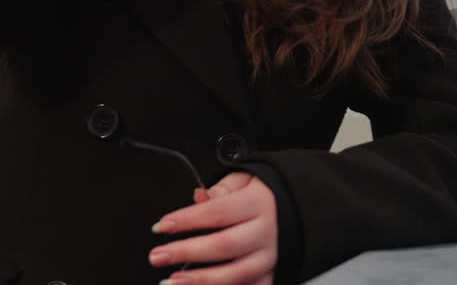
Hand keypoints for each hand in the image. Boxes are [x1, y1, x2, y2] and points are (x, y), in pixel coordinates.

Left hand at [149, 172, 277, 284]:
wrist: (299, 210)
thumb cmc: (263, 196)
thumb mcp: (244, 180)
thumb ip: (220, 190)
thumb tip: (198, 196)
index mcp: (258, 203)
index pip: (217, 212)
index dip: (187, 220)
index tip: (160, 226)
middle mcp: (267, 232)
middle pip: (224, 245)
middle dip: (186, 252)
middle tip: (157, 256)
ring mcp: (270, 257)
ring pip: (236, 274)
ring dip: (201, 281)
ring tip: (172, 281)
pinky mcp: (271, 275)